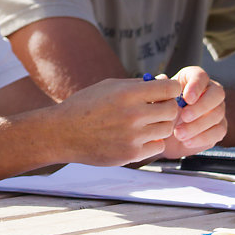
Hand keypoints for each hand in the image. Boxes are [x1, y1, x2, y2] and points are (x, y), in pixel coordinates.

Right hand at [56, 77, 185, 165]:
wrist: (63, 133)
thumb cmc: (85, 106)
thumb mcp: (108, 86)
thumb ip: (138, 84)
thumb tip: (166, 81)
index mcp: (127, 93)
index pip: (170, 89)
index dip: (171, 89)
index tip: (165, 92)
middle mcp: (133, 114)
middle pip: (172, 110)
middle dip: (167, 107)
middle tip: (156, 108)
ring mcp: (133, 136)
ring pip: (167, 128)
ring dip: (160, 124)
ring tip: (145, 122)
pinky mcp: (131, 153)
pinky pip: (157, 146)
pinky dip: (152, 141)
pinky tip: (138, 136)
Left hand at [161, 67, 226, 158]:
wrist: (164, 134)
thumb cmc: (160, 111)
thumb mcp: (156, 101)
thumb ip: (159, 90)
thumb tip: (162, 78)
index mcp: (192, 79)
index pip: (200, 76)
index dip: (196, 86)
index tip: (187, 99)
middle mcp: (209, 91)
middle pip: (217, 93)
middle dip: (201, 106)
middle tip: (184, 117)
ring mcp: (217, 109)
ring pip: (217, 114)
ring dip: (197, 125)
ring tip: (178, 134)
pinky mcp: (220, 127)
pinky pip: (218, 131)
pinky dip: (202, 137)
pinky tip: (187, 142)